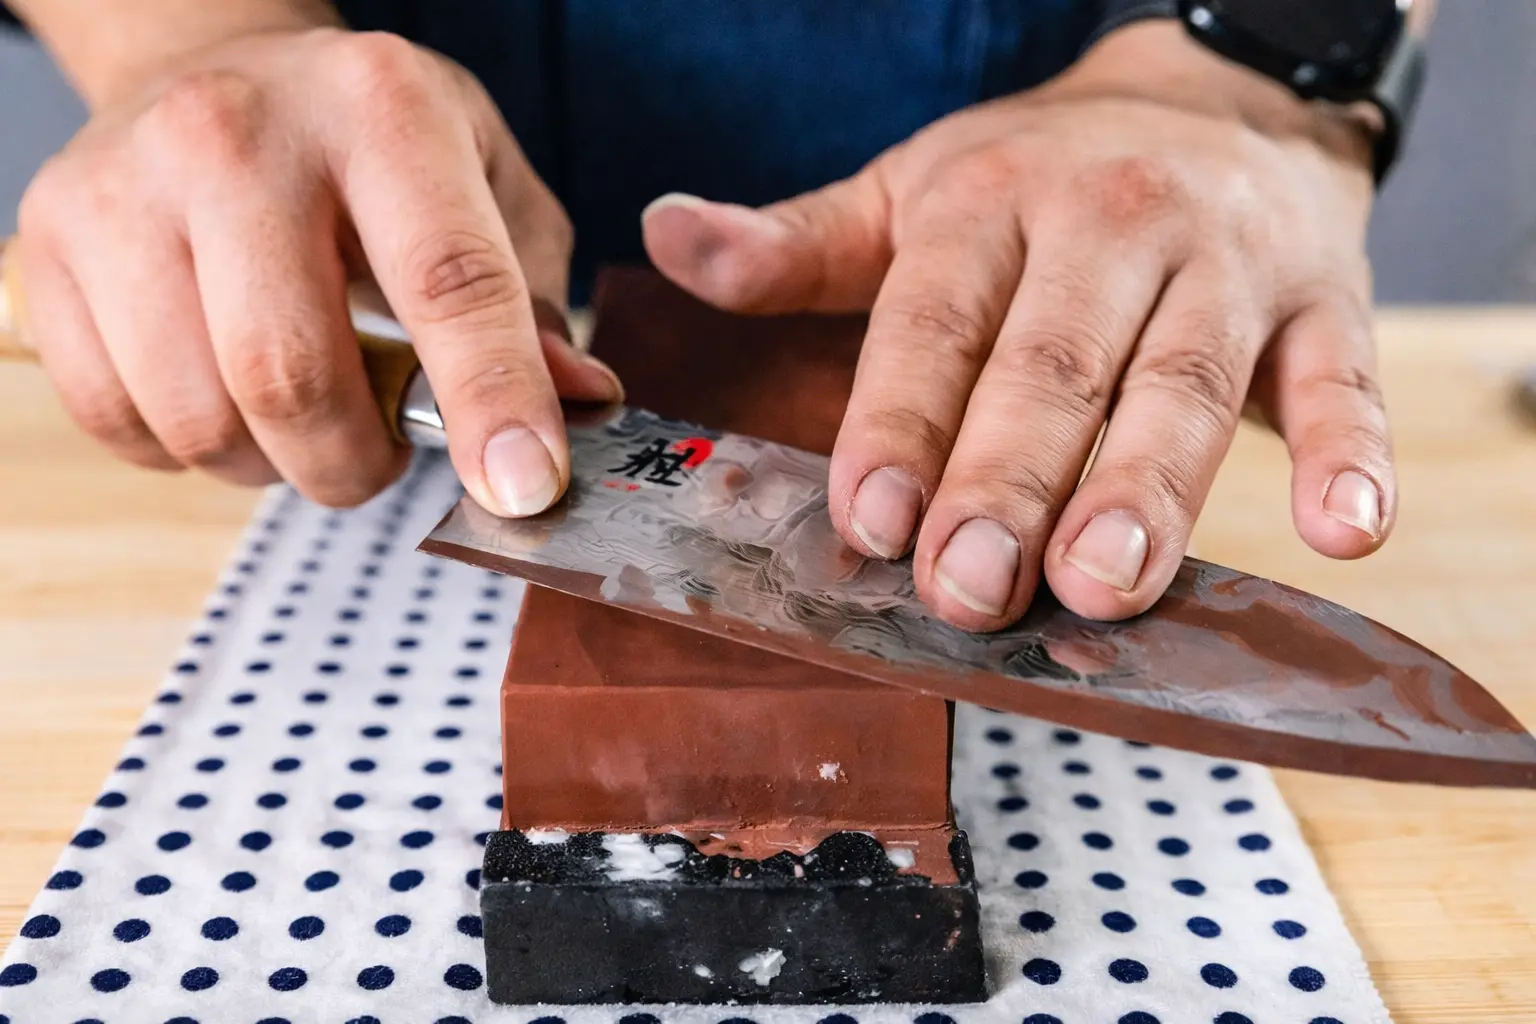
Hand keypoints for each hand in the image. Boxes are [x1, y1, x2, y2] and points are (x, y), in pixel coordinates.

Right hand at [17, 23, 618, 512]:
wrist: (216, 72)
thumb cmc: (371, 146)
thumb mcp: (487, 185)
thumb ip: (533, 302)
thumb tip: (579, 404)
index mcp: (379, 109)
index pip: (449, 281)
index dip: (492, 402)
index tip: (522, 489)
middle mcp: (235, 135)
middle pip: (293, 377)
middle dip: (354, 464)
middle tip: (381, 453)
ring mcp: (125, 187)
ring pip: (201, 419)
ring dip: (272, 462)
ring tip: (303, 410)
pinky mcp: (51, 243)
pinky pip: (122, 422)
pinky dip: (189, 449)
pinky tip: (224, 390)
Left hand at [643, 21, 1390, 629]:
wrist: (1219, 100)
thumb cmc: (1041, 177)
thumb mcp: (912, 196)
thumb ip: (798, 245)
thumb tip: (668, 238)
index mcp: (989, 207)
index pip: (935, 325)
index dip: (901, 424)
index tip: (871, 524)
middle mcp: (1107, 230)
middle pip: (1055, 368)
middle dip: (1009, 482)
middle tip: (970, 589)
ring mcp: (1222, 270)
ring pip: (1183, 387)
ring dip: (1149, 491)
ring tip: (1106, 582)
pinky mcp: (1322, 307)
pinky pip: (1341, 383)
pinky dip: (1352, 456)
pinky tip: (1347, 533)